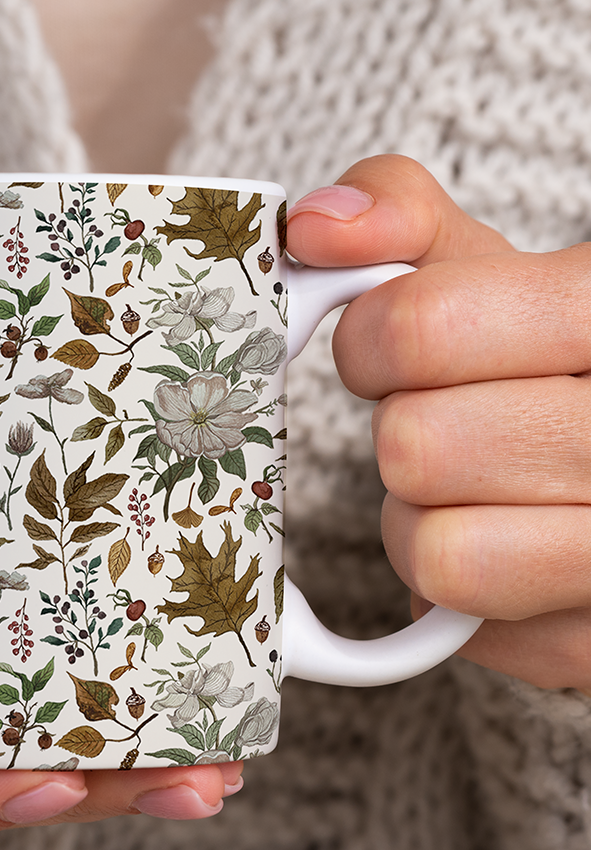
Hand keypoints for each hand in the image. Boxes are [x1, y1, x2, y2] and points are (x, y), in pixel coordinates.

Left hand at [287, 154, 590, 689]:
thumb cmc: (536, 360)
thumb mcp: (486, 270)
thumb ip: (400, 223)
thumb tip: (312, 226)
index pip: (421, 328)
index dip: (370, 342)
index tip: (386, 348)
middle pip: (416, 448)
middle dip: (406, 436)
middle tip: (448, 424)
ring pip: (438, 552)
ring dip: (423, 521)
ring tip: (475, 493)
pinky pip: (466, 626)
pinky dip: (459, 592)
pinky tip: (508, 548)